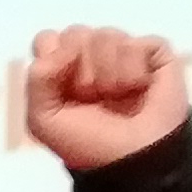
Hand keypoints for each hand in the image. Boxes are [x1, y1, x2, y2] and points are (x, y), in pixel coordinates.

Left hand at [23, 26, 187, 172]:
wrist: (131, 158)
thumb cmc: (87, 143)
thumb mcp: (43, 120)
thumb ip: (37, 78)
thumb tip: (63, 43)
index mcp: (61, 70)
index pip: (47, 39)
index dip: (52, 60)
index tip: (63, 87)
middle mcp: (90, 57)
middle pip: (75, 33)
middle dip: (80, 72)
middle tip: (92, 98)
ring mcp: (122, 52)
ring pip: (106, 35)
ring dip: (107, 75)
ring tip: (116, 97)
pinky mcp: (154, 52)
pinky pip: (136, 43)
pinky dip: (134, 72)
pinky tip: (139, 89)